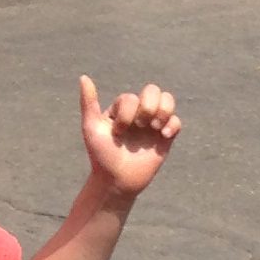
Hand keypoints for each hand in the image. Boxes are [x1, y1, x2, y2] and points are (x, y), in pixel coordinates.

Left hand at [80, 77, 180, 197]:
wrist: (117, 183)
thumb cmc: (102, 157)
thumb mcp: (92, 129)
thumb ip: (88, 103)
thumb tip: (83, 77)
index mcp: (122, 108)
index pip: (131, 98)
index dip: (127, 114)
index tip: (118, 133)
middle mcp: (138, 113)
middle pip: (152, 90)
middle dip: (148, 106)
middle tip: (141, 126)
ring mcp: (152, 125)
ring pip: (167, 100)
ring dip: (163, 110)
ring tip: (155, 128)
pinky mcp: (164, 139)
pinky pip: (176, 121)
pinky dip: (173, 125)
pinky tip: (164, 136)